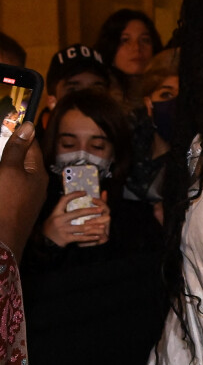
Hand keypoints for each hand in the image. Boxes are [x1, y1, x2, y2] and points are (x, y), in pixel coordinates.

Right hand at [0, 122, 47, 261]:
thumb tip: (29, 126)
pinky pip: (12, 188)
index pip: (32, 146)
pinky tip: (4, 184)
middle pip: (23, 161)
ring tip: (4, 175)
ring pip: (16, 175)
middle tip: (5, 155)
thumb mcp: (10, 169)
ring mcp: (28, 197)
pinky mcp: (18, 207)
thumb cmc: (7, 203)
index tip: (13, 126)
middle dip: (11, 154)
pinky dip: (6, 182)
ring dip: (8, 168)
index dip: (22, 135)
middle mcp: (36, 185)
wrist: (4, 238)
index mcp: (38, 173)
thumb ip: (17, 148)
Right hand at [42, 191, 109, 247]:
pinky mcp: (66, 238)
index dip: (74, 195)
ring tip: (103, 225)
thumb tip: (73, 198)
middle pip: (77, 213)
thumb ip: (63, 210)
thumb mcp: (54, 216)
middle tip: (101, 209)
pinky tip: (97, 236)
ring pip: (81, 227)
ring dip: (93, 226)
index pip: (64, 200)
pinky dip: (89, 237)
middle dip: (90, 211)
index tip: (85, 192)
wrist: (45, 242)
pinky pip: (80, 238)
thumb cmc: (51, 227)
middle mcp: (59, 220)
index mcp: (56, 212)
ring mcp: (63, 229)